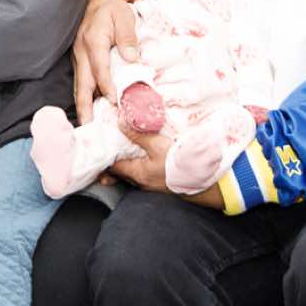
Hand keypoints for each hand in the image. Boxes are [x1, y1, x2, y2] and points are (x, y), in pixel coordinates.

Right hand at [73, 0, 138, 123]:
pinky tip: (88, 109)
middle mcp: (82, 52)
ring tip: (86, 124)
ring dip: (82, 105)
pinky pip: (80, 81)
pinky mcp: (78, 60)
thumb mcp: (123, 16)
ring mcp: (77, 57)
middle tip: (88, 126)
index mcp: (94, 41)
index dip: (106, 85)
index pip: (99, 68)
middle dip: (85, 106)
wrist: (94, 0)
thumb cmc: (111, 9)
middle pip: (82, 83)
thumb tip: (132, 58)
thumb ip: (127, 37)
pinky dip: (83, 96)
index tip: (114, 100)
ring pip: (79, 85)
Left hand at [111, 125, 225, 208]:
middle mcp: (140, 181)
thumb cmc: (182, 165)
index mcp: (137, 173)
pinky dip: (138, 160)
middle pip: (119, 169)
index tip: (100, 140)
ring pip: (130, 170)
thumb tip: (121, 122)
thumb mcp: (160, 146)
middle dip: (111, 156)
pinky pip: (142, 170)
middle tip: (106, 143)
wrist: (205, 181)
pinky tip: (140, 152)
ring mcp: (150, 182)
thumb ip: (139, 134)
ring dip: (125, 158)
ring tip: (120, 145)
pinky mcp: (159, 180)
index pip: (111, 165)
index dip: (103, 153)